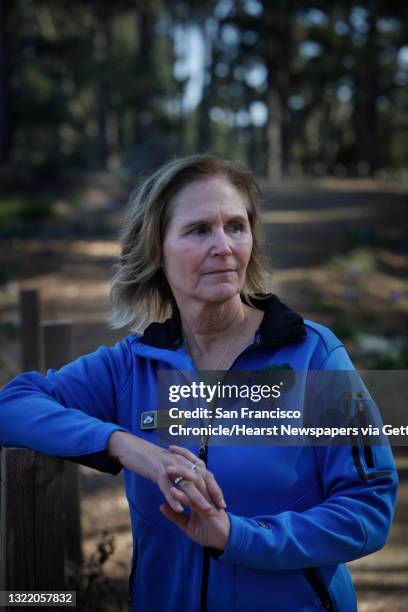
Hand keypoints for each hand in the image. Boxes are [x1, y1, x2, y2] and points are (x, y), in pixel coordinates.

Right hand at [107, 432, 224, 513]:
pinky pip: (167, 486)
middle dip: (213, 493)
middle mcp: (181, 462)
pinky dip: (174, 498)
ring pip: (187, 483)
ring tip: (206, 512)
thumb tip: (188, 486)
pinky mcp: (157, 471)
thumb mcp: (168, 466)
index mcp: (184, 461)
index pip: (205, 474)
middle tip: (220, 508)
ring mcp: (170, 466)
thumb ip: (179, 474)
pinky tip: (179, 509)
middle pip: (202, 478)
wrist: (132, 447)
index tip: (222, 502)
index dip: (215, 488)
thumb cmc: (149, 458)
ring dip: (198, 498)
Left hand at [159, 445, 229, 550]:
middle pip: (196, 470)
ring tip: (167, 470)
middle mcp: (206, 492)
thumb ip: (175, 514)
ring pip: (195, 482)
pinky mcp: (208, 511)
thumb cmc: (208, 531)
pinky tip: (172, 491)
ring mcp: (207, 500)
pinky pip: (193, 501)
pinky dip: (182, 496)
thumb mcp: (187, 524)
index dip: (184, 459)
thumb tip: (162, 505)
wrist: (223, 543)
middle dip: (184, 459)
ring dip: (181, 475)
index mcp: (202, 491)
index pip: (193, 470)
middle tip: (170, 451)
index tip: (172, 450)